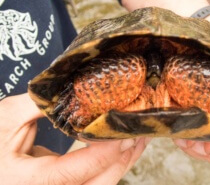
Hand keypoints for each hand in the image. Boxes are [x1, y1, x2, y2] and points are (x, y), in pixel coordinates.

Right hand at [0, 94, 147, 183]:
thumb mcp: (7, 118)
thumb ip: (40, 104)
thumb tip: (75, 91)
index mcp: (27, 183)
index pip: (73, 172)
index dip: (102, 153)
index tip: (122, 132)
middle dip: (121, 161)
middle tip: (138, 134)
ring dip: (122, 164)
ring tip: (140, 140)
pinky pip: (94, 182)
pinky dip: (111, 166)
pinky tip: (124, 150)